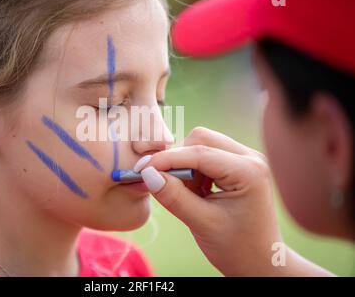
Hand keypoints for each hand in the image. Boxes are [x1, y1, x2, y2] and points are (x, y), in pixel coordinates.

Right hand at [138, 127, 331, 275]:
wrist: (261, 262)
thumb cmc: (237, 248)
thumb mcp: (202, 224)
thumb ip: (174, 197)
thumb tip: (148, 173)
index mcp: (249, 171)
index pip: (199, 152)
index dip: (167, 159)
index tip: (141, 169)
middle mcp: (251, 158)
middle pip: (201, 139)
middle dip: (178, 159)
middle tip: (167, 185)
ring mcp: (247, 159)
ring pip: (203, 145)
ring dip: (186, 166)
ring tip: (190, 196)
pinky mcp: (239, 165)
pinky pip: (208, 155)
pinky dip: (194, 170)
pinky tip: (198, 193)